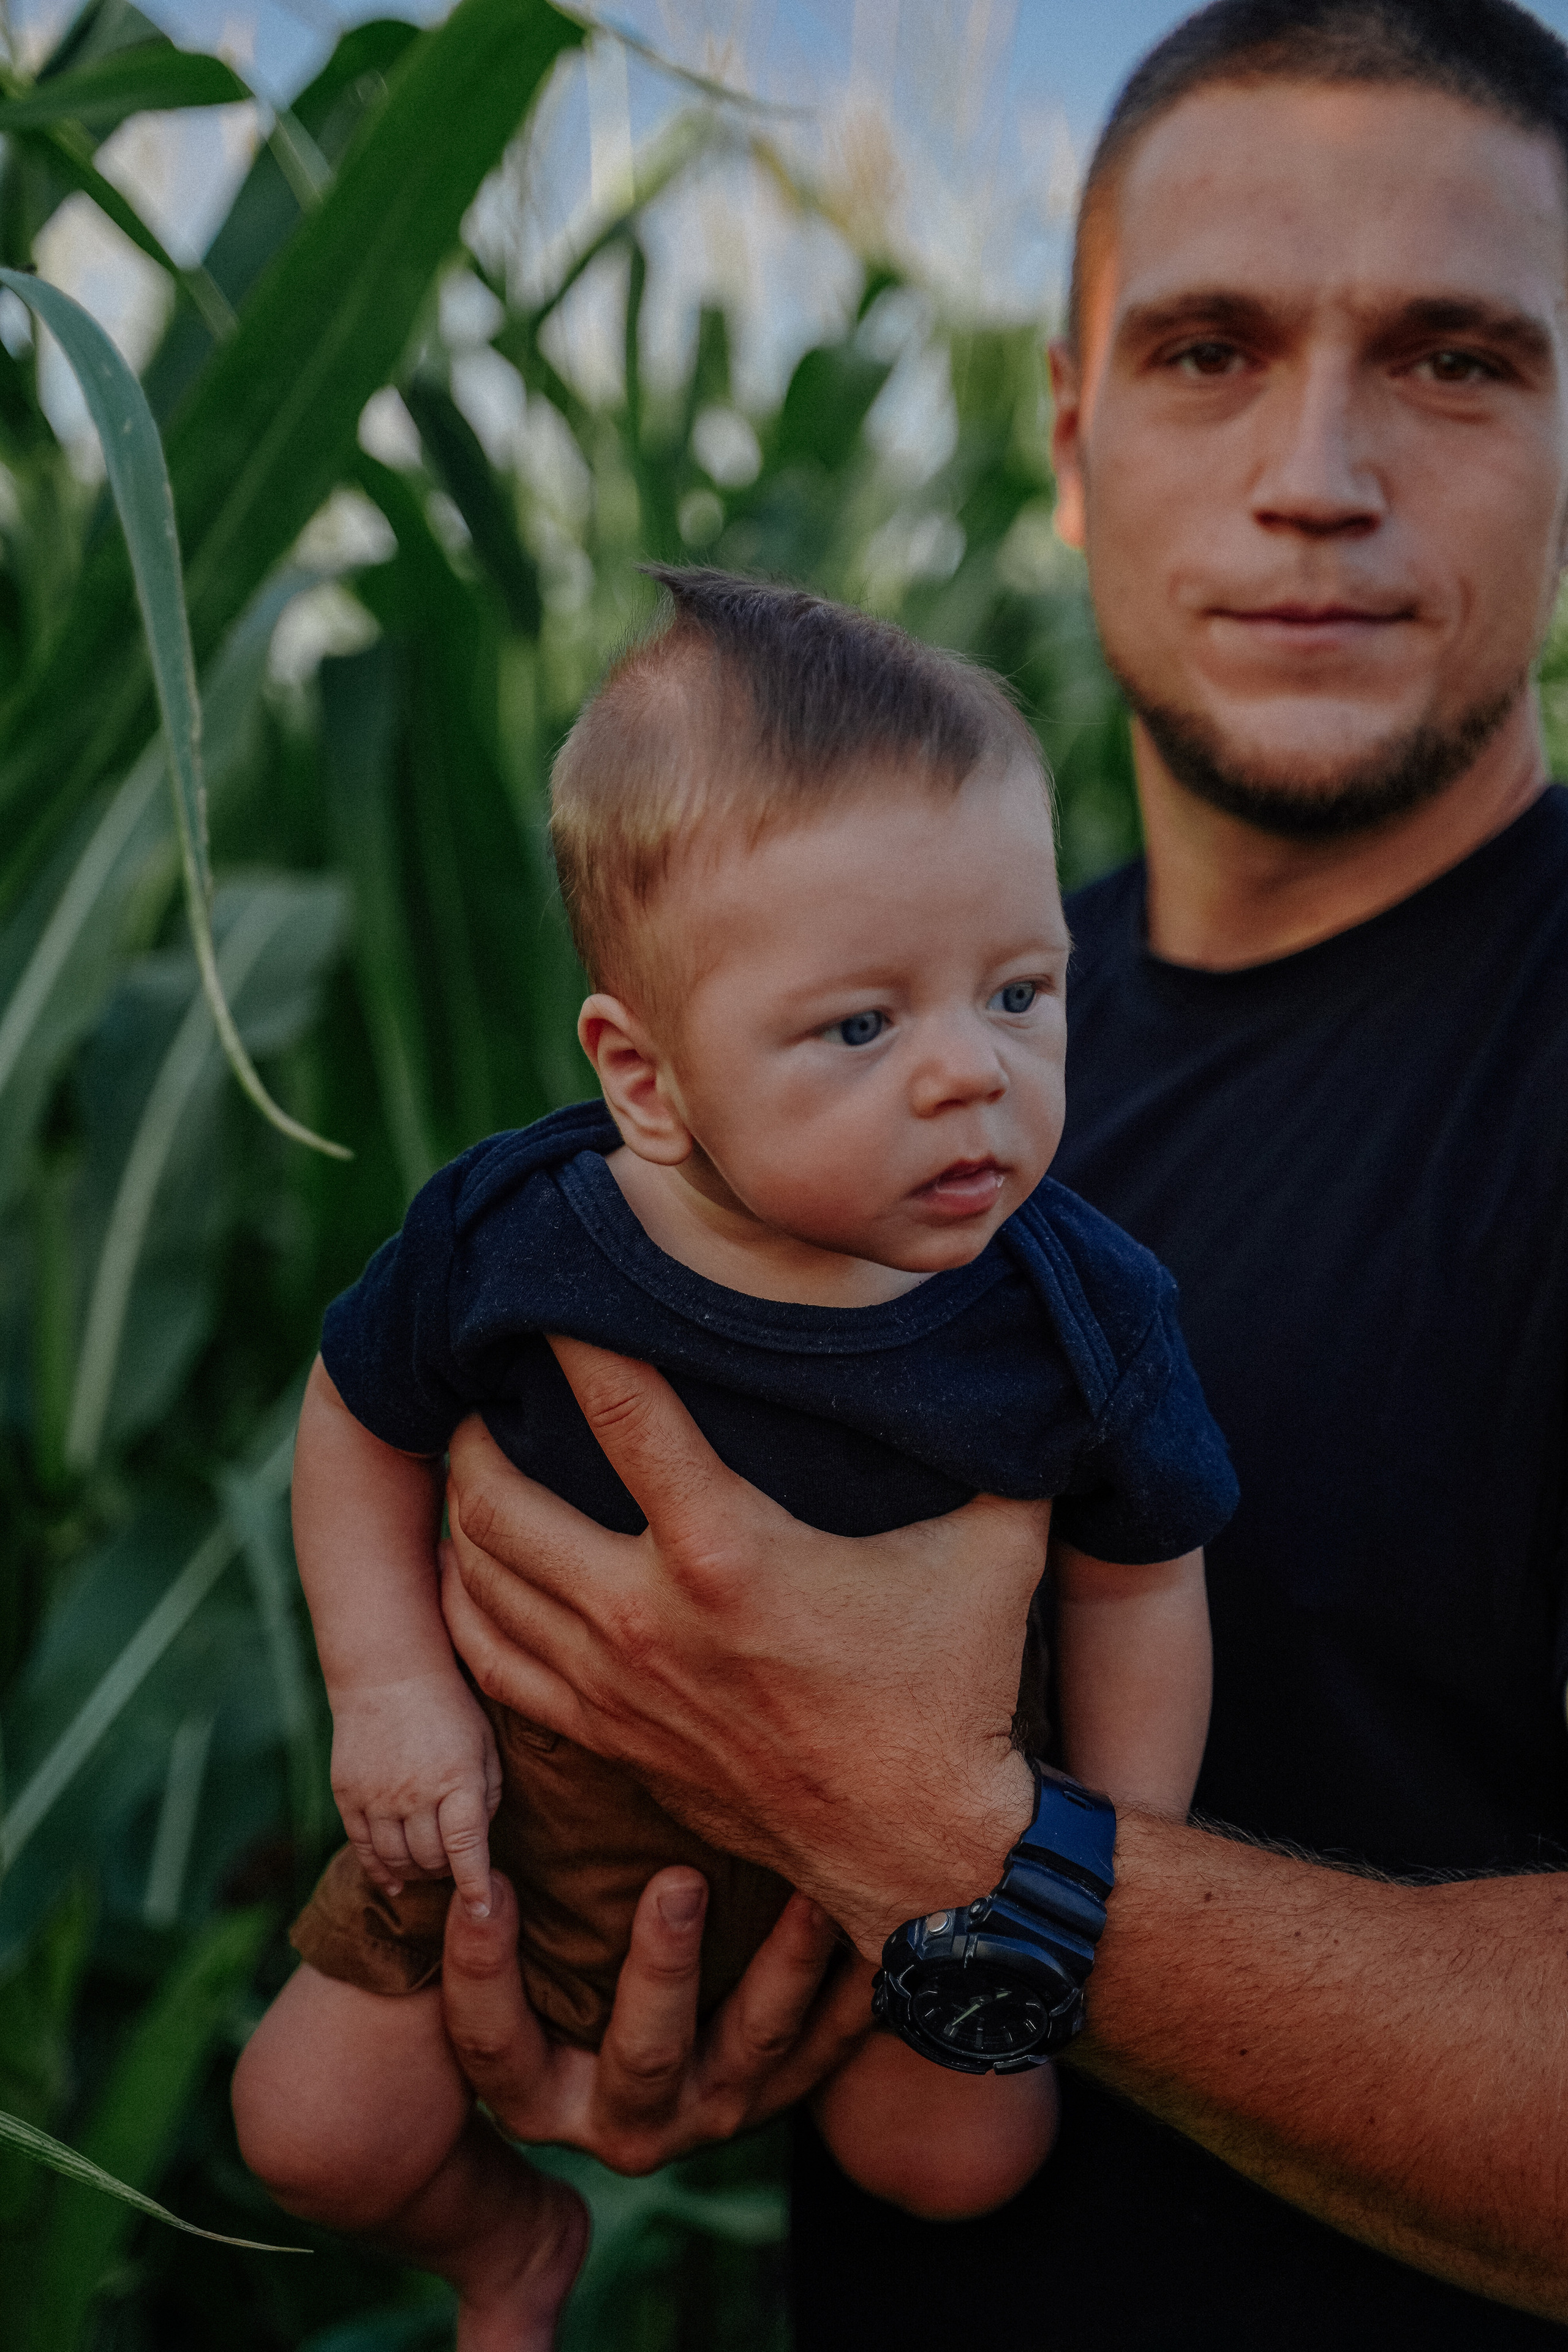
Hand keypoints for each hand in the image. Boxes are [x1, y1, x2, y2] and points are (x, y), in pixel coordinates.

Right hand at [328, 1666, 501, 1916]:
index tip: (480, 1911)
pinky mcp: (348, 1793)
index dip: (475, 1886)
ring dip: (414, 1873)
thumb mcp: (484, 1743)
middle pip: (431, 1860)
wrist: (387, 1671)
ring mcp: (378, 1795)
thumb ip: (488, 1793)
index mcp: (458, 1779)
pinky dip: (379, 1871)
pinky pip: (362, 1847)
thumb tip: (478, 1842)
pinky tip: (393, 1882)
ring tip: (427, 1870)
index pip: (466, 1849)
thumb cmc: (449, 1707)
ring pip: (395, 1860)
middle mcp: (416, 1793)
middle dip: (446, 1873)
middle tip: (453, 1869)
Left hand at [441, 1338, 1044, 1957]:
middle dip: (474, 1434)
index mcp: (725, 1550)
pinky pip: (494, 1665)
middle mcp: (645, 1615)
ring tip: (466, 1467)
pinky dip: (468, 1608)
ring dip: (460, 1518)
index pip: (621, 1409)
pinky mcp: (611, 1741)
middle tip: (478, 1391)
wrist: (927, 1852)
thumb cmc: (957, 1690)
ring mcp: (616, 1687)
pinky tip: (472, 1571)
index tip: (550, 1290)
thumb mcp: (993, 1542)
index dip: (572, 1336)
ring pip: (481, 1584)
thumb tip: (1016, 1342)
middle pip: (500, 1502)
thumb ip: (993, 1436)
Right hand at [443, 1864, 875, 2172]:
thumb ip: (460, 1897)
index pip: (492, 2041)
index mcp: (532, 2091)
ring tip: (808, 1896)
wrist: (621, 2052)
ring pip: (754, 2049)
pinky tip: (883, 1929)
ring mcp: (710, 2110)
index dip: (478, 1975)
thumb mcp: (490, 1944)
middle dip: (661, 1972)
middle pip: (640, 2056)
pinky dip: (859, 1991)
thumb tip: (429, 1803)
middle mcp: (622, 2119)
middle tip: (676, 1881)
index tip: (482, 1892)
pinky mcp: (779, 2090)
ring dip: (785, 1970)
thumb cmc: (535, 1951)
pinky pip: (829, 2048)